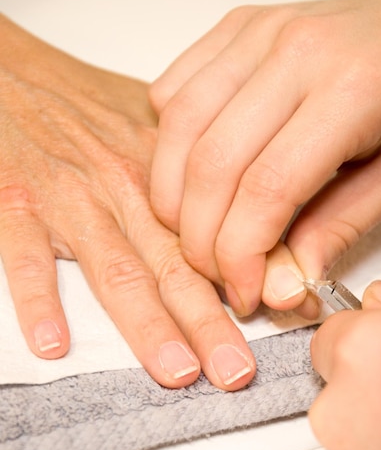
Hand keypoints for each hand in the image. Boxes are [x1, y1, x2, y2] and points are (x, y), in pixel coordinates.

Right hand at [0, 15, 255, 389]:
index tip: (284, 317)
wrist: (16, 78)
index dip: (252, 277)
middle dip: (210, 323)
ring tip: (177, 370)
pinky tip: (54, 341)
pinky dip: (39, 298)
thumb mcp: (158, 133)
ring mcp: (72, 196)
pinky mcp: (17, 202)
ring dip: (147, 324)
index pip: (218, 232)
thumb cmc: (88, 108)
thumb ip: (207, 184)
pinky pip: (26, 255)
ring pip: (117, 268)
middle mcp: (127, 185)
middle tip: (237, 371)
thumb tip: (268, 231)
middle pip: (176, 263)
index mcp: (168, 170)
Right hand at [149, 0, 380, 315]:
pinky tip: (191, 175)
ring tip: (193, 233)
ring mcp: (258, 32)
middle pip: (212, 162)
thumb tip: (280, 285)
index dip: (241, 254)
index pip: (267, 188)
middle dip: (199, 237)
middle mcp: (296, 51)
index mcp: (353, 90)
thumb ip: (336, 231)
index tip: (244, 290)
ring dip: (172, 195)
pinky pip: (173, 90)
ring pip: (178, 125)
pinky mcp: (234, 29)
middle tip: (216, 272)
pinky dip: (168, 144)